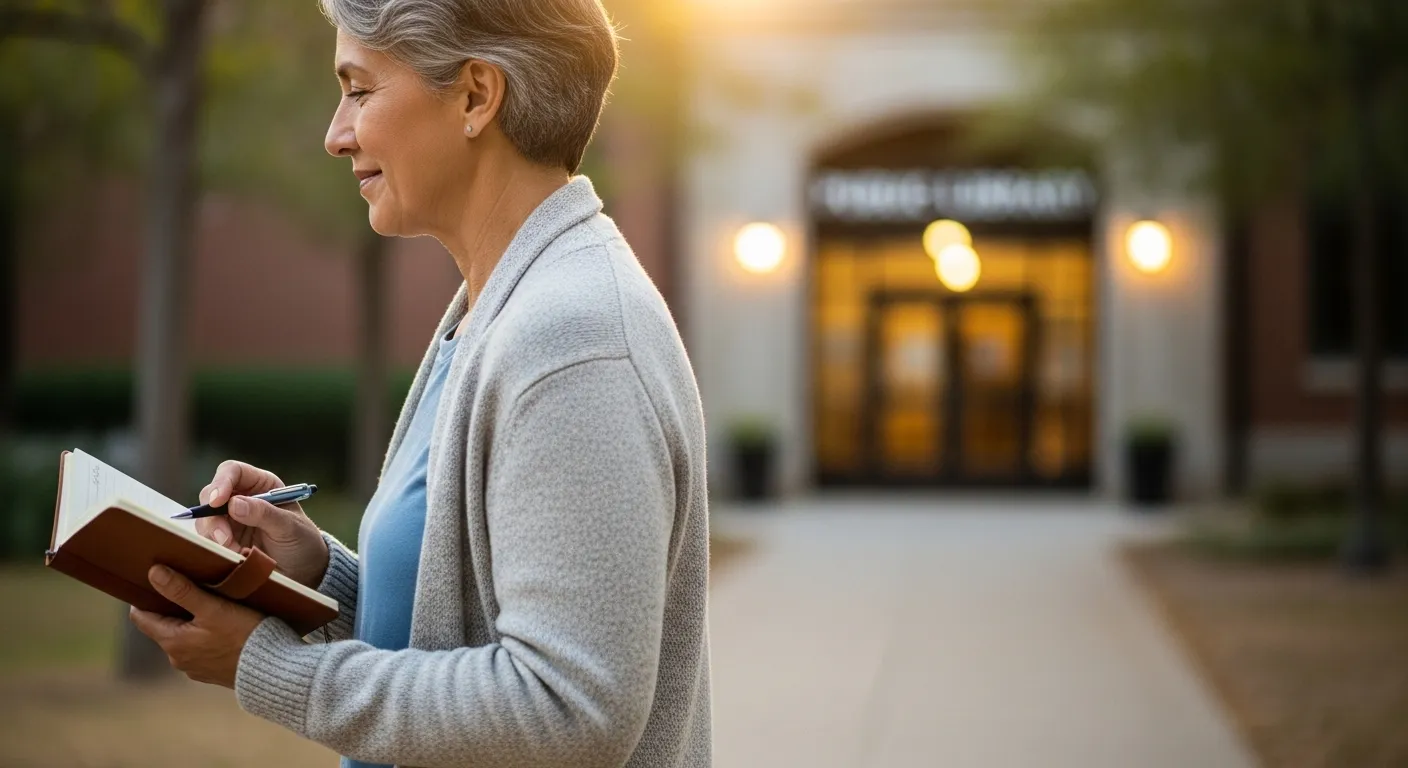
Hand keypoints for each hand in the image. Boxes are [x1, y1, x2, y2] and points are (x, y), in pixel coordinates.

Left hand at [128, 564, 264, 688]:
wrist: (273, 669)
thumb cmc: (243, 635)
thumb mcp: (213, 608)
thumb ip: (182, 590)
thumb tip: (154, 572)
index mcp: (172, 642)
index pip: (141, 617)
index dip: (146, 597)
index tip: (158, 583)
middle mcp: (177, 659)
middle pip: (163, 627)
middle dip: (174, 609)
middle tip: (193, 589)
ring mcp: (194, 668)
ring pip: (183, 639)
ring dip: (192, 624)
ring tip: (213, 608)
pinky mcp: (211, 674)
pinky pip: (200, 651)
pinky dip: (206, 638)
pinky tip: (225, 630)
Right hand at [196, 460, 329, 588]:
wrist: (304, 571)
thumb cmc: (303, 542)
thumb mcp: (290, 527)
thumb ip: (264, 514)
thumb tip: (233, 504)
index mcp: (261, 485)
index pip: (233, 471)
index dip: (221, 482)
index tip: (217, 502)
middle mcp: (241, 498)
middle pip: (211, 495)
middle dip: (212, 516)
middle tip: (224, 538)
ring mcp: (230, 519)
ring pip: (205, 519)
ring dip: (214, 536)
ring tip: (236, 551)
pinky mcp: (224, 540)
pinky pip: (207, 540)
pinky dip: (215, 548)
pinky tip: (234, 556)